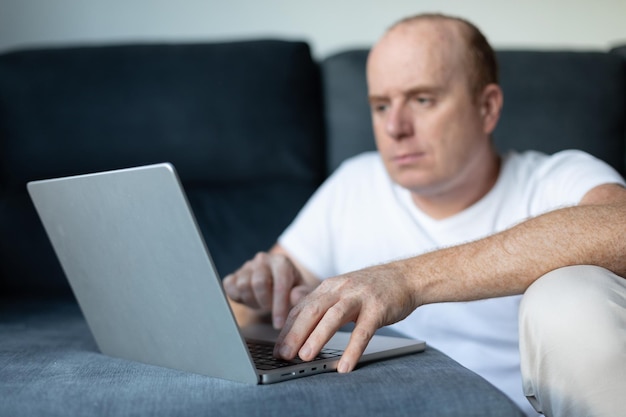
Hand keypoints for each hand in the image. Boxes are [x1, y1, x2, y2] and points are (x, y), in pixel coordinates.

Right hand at [223, 251, 314, 328]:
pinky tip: (248, 299)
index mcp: (281, 262)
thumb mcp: (302, 292)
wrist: (276, 283)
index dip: (279, 307)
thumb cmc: (292, 289)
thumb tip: (295, 297)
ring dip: (252, 301)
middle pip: (258, 283)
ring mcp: (247, 266)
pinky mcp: (234, 274)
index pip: (280, 285)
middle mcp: (263, 260)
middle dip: (264, 302)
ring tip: (261, 303)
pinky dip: (237, 296)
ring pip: (243, 285)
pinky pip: (229, 286)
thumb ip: (302, 295)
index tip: (279, 324)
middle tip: (269, 308)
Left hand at [273, 261, 418, 372]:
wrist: (405, 276)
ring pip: (333, 317)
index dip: (288, 328)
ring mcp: (359, 297)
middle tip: (283, 355)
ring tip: (305, 357)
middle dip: (295, 333)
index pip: (302, 307)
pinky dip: (352, 349)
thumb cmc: (372, 288)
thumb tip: (297, 318)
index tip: (278, 347)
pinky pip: (363, 331)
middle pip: (312, 310)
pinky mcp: (378, 308)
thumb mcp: (342, 289)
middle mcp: (341, 289)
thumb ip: (322, 302)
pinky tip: (344, 365)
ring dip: (317, 338)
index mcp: (330, 287)